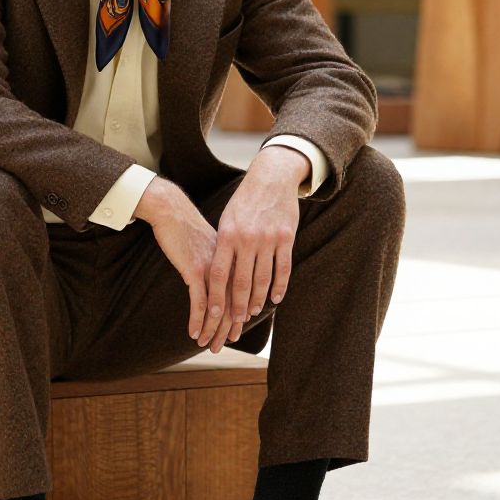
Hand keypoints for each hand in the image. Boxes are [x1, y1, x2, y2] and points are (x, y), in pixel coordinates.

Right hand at [133, 178, 241, 352]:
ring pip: (217, 308)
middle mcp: (227, 267)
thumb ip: (220, 261)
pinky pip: (198, 302)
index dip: (239, 317)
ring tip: (210, 345)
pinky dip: (198, 320)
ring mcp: (212, 269)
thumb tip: (223, 278)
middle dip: (228, 329)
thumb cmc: (188, 228)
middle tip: (225, 345)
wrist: (172, 210)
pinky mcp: (194, 270)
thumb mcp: (211, 245)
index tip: (235, 333)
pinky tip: (195, 333)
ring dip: (213, 330)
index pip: (240, 295)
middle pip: (232, 305)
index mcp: (234, 261)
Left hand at [197, 147, 306, 352]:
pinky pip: (283, 268)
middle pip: (240, 281)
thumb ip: (223, 245)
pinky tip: (275, 298)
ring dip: (258, 299)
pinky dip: (280, 286)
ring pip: (263, 278)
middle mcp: (246, 239)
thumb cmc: (244, 201)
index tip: (212, 315)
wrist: (271, 177)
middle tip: (235, 322)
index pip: (218, 273)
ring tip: (254, 312)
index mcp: (227, 235)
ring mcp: (268, 239)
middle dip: (237, 306)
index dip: (215, 297)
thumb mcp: (227, 220)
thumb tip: (215, 273)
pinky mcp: (286, 237)